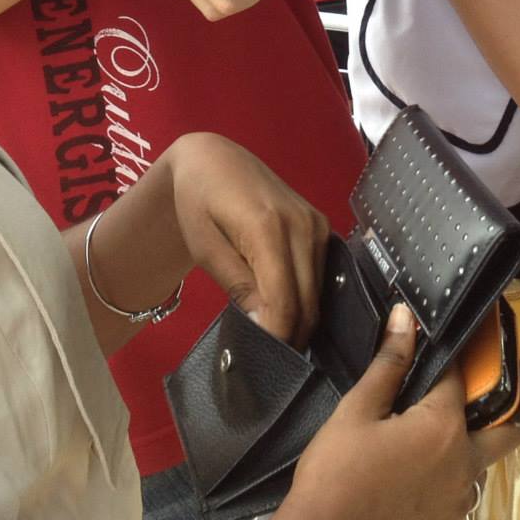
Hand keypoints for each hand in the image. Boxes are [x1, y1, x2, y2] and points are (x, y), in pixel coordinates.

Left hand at [166, 133, 328, 346]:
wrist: (213, 160)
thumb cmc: (198, 202)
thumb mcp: (206, 248)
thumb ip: (238, 286)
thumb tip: (266, 327)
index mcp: (269, 228)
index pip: (286, 301)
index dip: (278, 337)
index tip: (264, 360)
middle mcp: (302, 225)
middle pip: (309, 302)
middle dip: (291, 335)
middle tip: (268, 358)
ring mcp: (317, 223)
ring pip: (319, 293)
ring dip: (301, 319)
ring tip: (273, 334)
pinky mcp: (321, 225)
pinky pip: (321, 274)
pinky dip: (307, 297)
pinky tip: (286, 308)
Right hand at [276, 306, 519, 519]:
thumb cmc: (335, 474)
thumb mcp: (356, 412)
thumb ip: (388, 364)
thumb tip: (406, 317)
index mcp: (445, 429)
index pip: (461, 377)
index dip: (453, 356)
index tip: (450, 343)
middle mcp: (465, 465)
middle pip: (510, 429)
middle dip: (513, 403)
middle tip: (505, 384)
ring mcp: (460, 500)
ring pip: (483, 462)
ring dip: (472, 442)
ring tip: (441, 428)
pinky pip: (463, 490)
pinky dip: (453, 472)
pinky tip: (422, 467)